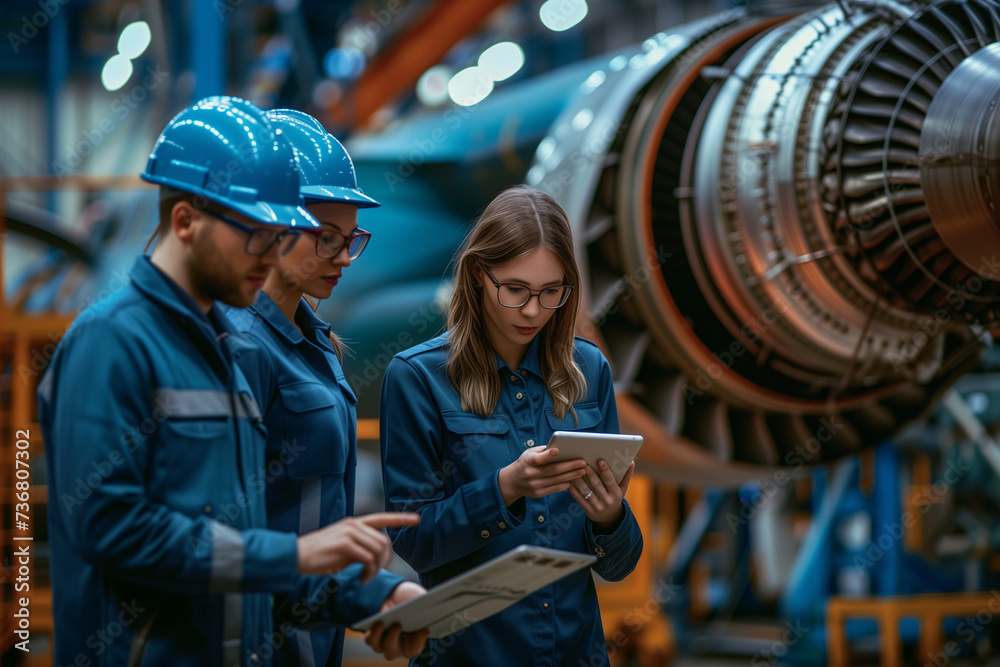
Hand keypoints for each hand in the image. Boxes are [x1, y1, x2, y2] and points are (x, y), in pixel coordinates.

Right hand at [297, 512, 418, 581]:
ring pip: (378, 550)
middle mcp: (354, 525)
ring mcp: (349, 533)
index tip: (417, 520)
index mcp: (354, 523)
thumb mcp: (342, 545)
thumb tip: (375, 555)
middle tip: (375, 573)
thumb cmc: (318, 555)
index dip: (401, 519)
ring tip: (366, 578)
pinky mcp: (344, 544)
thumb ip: (359, 544)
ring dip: (376, 569)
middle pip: (384, 540)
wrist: (295, 555)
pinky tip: (361, 580)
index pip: (382, 517)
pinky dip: (369, 573)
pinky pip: (369, 559)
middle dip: (386, 560)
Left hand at [364, 582, 429, 659]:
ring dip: (379, 636)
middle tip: (398, 625)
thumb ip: (426, 606)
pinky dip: (372, 633)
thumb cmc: (412, 601)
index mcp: (414, 641)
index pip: (415, 648)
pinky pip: (370, 640)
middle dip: (393, 639)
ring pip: (379, 647)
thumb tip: (429, 607)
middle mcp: (399, 647)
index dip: (419, 641)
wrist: (398, 596)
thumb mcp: (421, 600)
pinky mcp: (374, 636)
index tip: (424, 629)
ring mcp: (385, 643)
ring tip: (382, 623)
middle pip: (393, 651)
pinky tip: (376, 622)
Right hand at [497, 446, 587, 506]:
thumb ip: (542, 451)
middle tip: (583, 462)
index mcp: (527, 462)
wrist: (512, 482)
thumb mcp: (528, 454)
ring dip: (571, 475)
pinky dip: (565, 484)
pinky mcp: (538, 493)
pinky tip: (574, 480)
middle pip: (553, 470)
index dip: (547, 455)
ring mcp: (534, 485)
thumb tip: (560, 448)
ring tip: (583, 470)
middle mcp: (530, 474)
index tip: (558, 450)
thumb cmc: (524, 463)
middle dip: (570, 466)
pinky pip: (554, 489)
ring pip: (556, 480)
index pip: (538, 458)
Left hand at [568, 460, 633, 528]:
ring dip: (579, 480)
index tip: (600, 460)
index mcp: (616, 494)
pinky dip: (573, 489)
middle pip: (597, 485)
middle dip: (590, 474)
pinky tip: (568, 481)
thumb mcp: (622, 489)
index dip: (606, 471)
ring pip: (586, 491)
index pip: (610, 481)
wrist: (609, 519)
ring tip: (574, 470)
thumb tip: (632, 462)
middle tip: (584, 463)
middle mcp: (607, 501)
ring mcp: (597, 507)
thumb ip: (626, 476)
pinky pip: (579, 498)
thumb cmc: (615, 498)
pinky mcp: (587, 510)